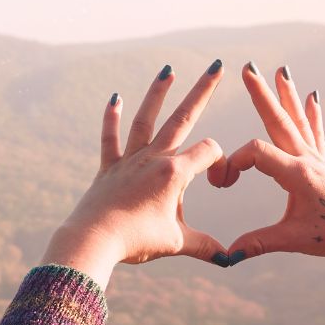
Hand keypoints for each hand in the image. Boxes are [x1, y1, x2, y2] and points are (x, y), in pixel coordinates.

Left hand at [42, 62, 229, 284]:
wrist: (95, 240)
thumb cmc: (136, 241)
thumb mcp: (176, 243)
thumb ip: (205, 246)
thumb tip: (230, 259)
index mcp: (174, 173)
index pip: (208, 151)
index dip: (220, 163)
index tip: (219, 184)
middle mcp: (153, 158)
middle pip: (183, 117)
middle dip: (203, 90)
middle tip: (217, 65)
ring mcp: (129, 160)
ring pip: (146, 119)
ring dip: (158, 93)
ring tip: (168, 70)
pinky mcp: (109, 168)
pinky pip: (110, 139)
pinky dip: (111, 118)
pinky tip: (115, 98)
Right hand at [208, 64, 324, 275]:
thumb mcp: (293, 240)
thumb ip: (259, 243)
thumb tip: (228, 256)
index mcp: (297, 174)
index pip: (257, 154)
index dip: (235, 163)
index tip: (223, 183)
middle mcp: (307, 160)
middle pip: (279, 121)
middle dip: (261, 95)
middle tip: (248, 68)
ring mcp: (317, 160)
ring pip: (297, 121)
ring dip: (287, 95)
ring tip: (281, 70)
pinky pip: (315, 134)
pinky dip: (312, 115)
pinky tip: (312, 97)